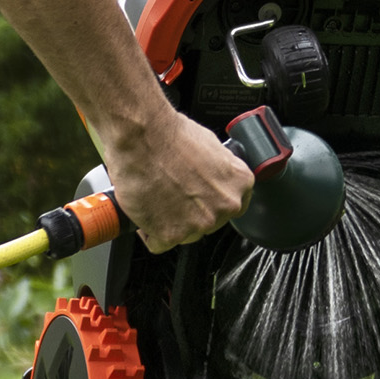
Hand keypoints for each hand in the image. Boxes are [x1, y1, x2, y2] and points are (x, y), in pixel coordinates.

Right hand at [99, 108, 252, 251]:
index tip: (200, 200)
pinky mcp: (171, 234)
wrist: (141, 135)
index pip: (231, 208)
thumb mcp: (210, 145)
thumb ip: (218, 171)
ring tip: (157, 198)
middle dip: (190, 213)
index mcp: (239, 185)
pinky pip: (159, 243)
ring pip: (185, 235)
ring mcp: (199, 223)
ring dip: (170, 223)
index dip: (210, 203)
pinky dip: (149, 232)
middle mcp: (224, 207)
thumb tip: (212, 178)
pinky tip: (146, 211)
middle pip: (208, 223)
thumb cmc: (169, 134)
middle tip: (172, 194)